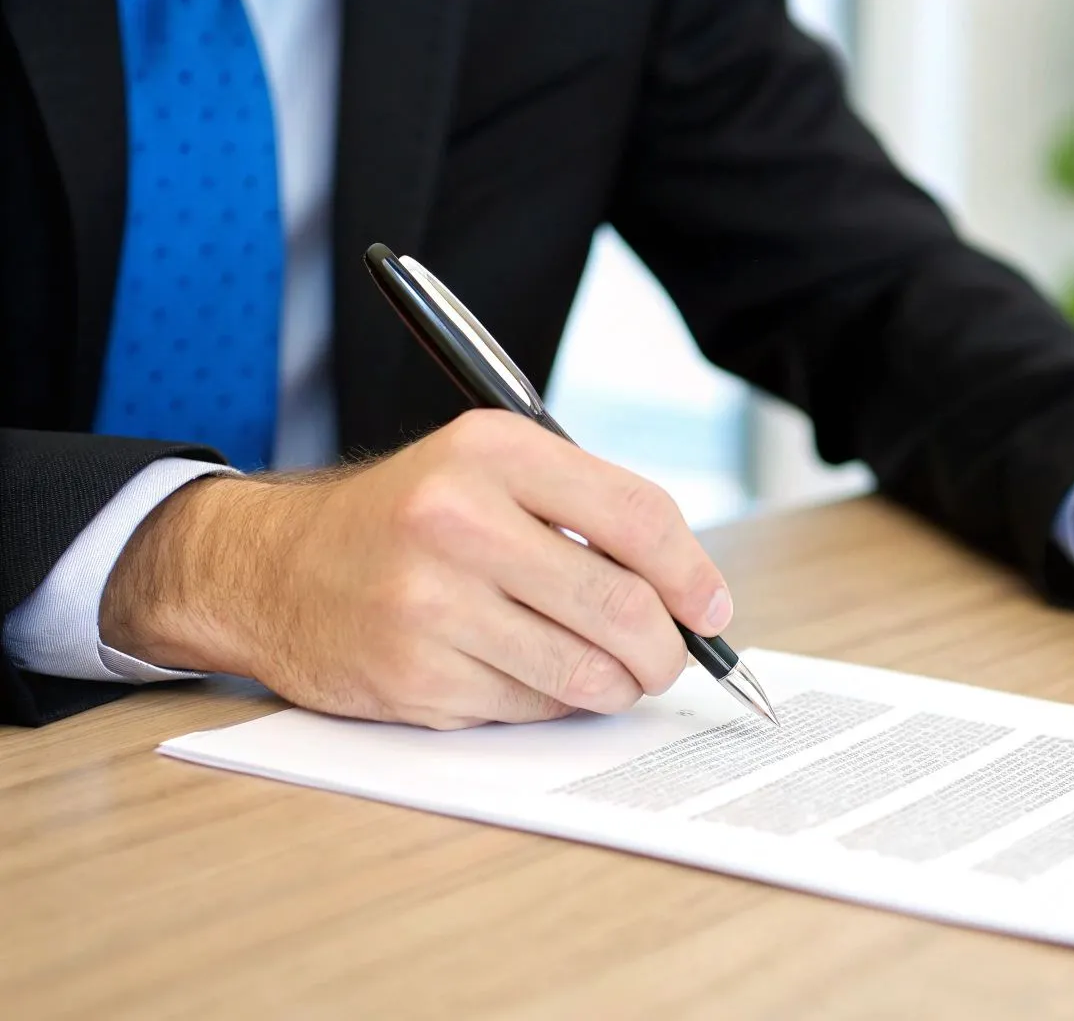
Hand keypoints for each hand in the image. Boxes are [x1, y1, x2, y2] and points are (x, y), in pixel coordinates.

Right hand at [100, 410, 729, 727]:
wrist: (272, 568)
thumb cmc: (409, 520)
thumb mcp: (491, 473)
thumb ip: (588, 515)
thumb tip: (695, 597)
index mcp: (493, 451)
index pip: (638, 515)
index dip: (694, 575)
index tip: (714, 609)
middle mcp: (459, 520)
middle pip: (622, 608)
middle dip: (667, 651)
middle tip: (670, 660)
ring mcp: (430, 603)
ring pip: (584, 673)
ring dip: (616, 686)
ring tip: (606, 672)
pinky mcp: (413, 675)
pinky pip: (530, 709)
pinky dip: (550, 705)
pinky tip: (523, 674)